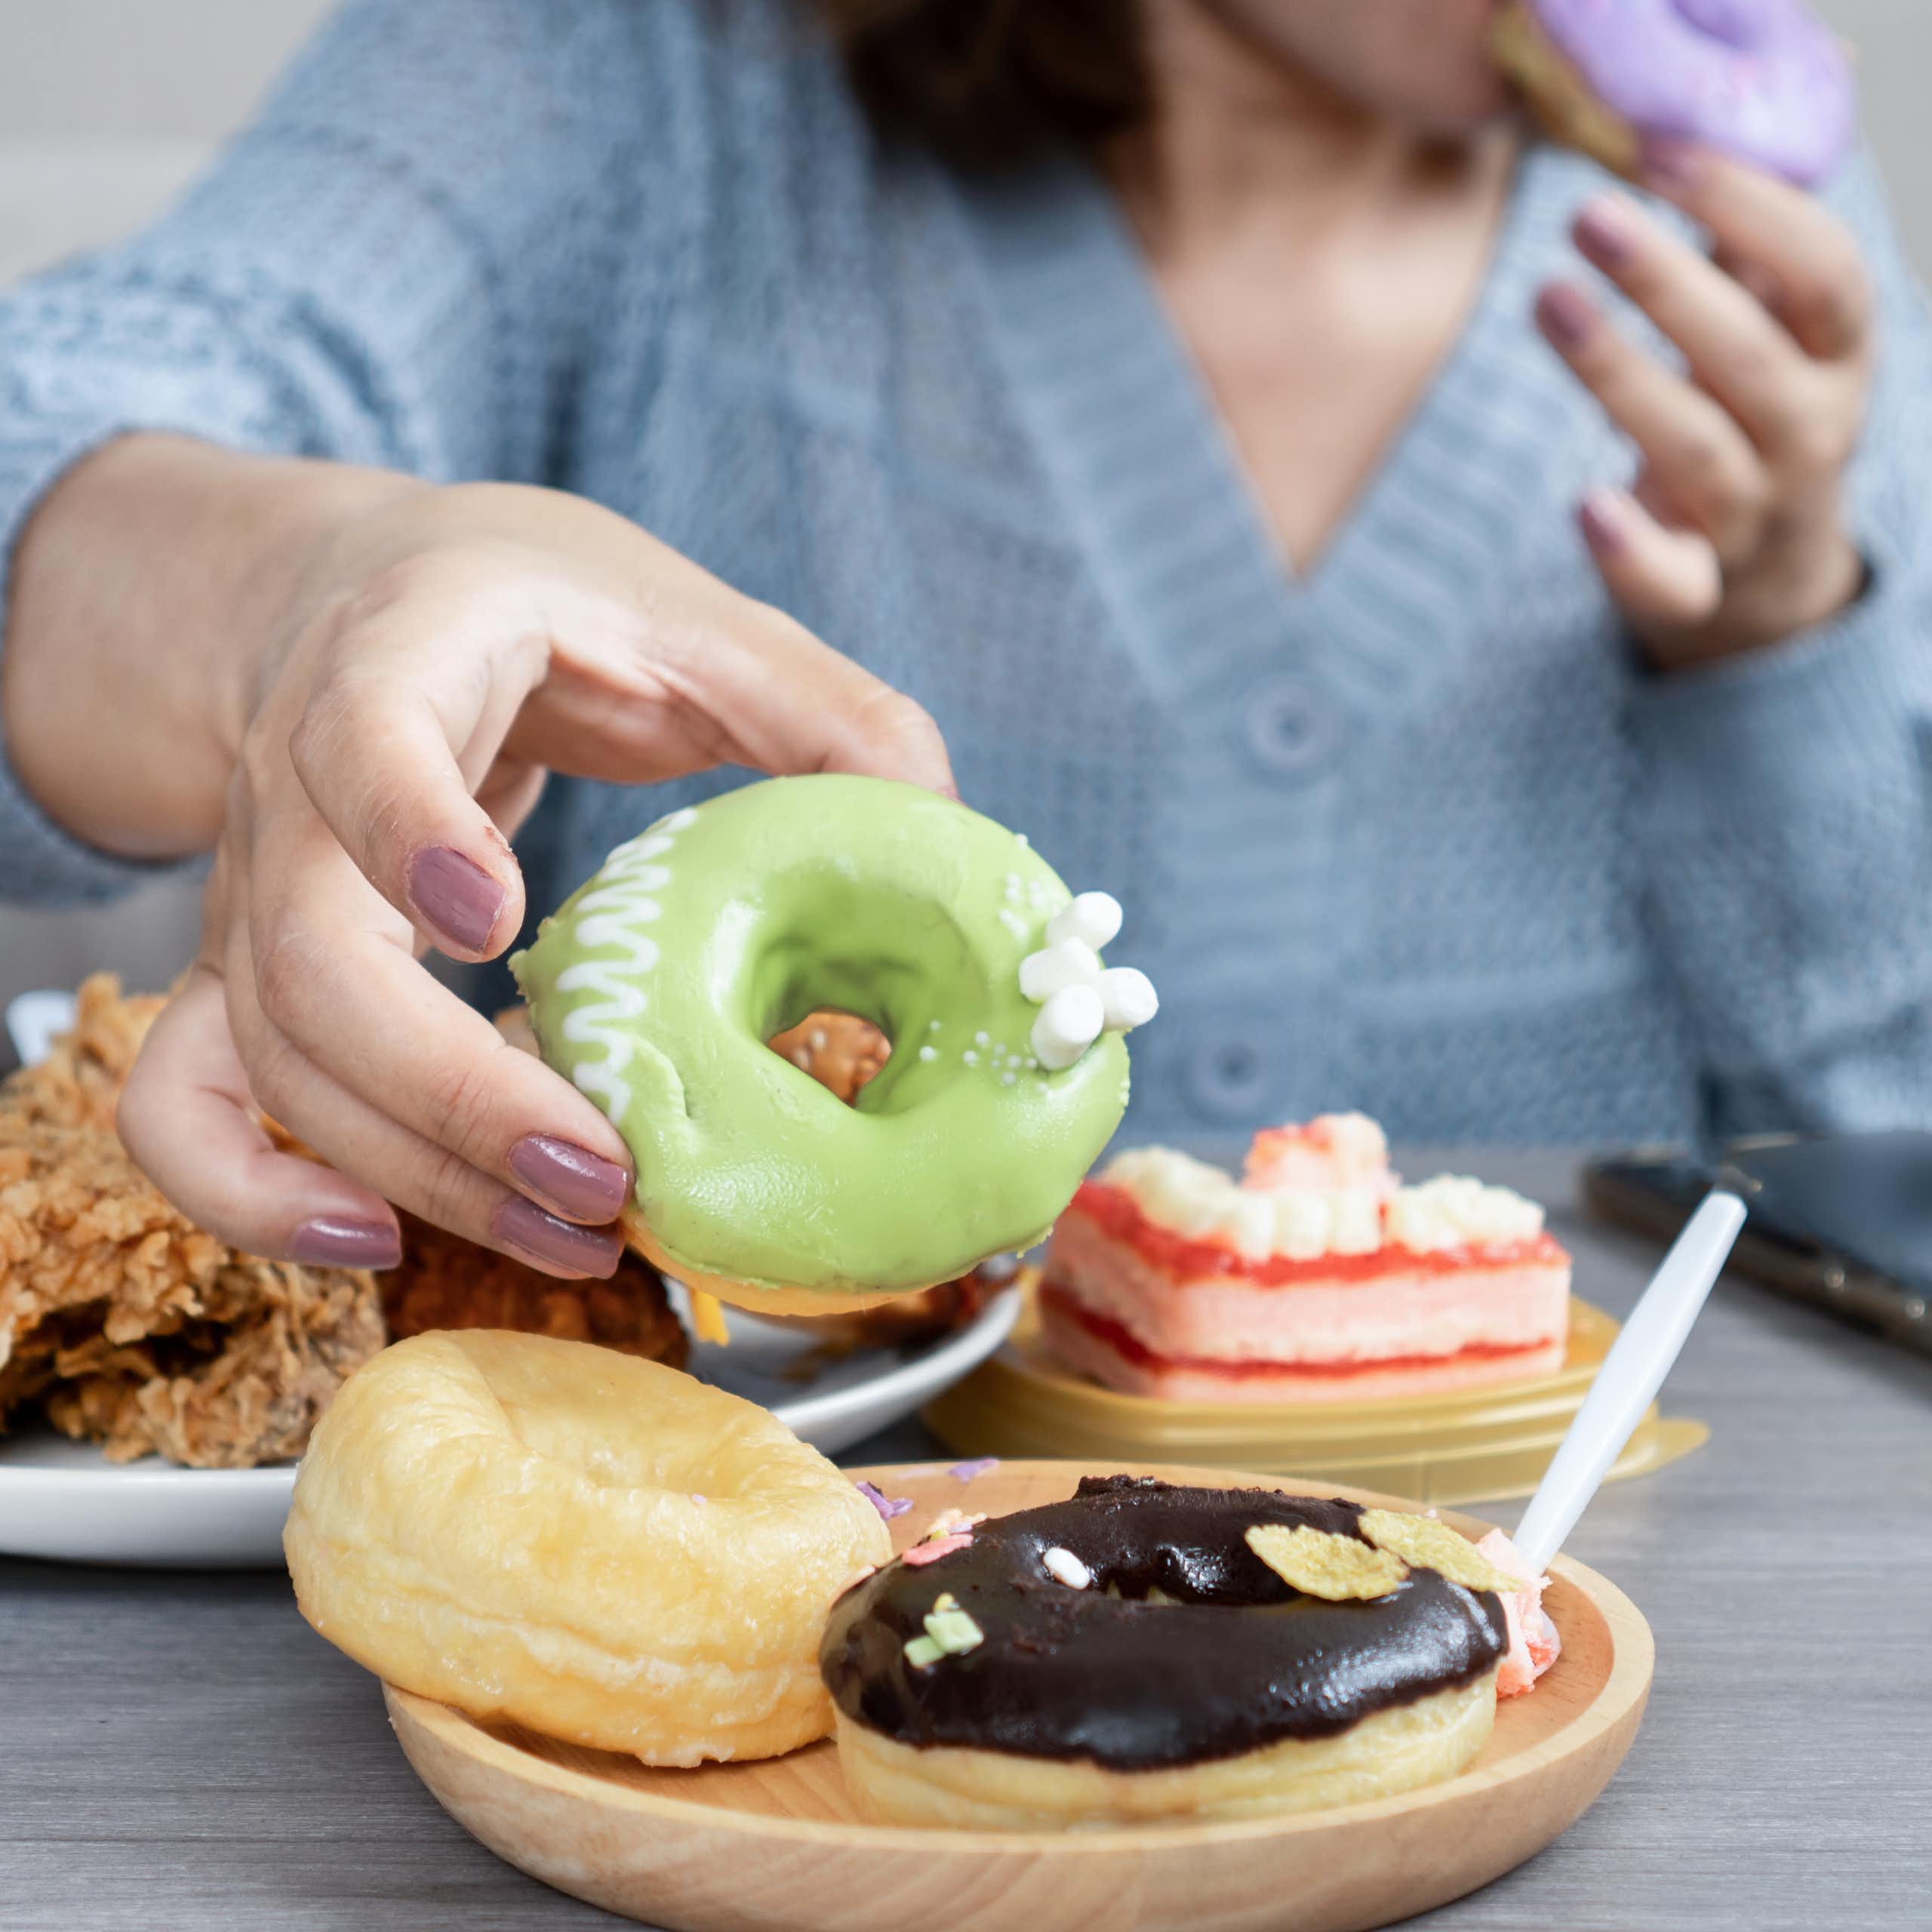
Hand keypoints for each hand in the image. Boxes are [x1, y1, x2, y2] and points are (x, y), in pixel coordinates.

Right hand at [114, 471, 951, 1276]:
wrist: (365, 592)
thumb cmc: (534, 602)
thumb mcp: (684, 615)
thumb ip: (820, 707)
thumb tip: (939, 825)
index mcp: (400, 655)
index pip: (359, 735)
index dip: (407, 827)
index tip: (493, 920)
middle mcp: (292, 786)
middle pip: (304, 958)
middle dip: (450, 1092)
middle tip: (605, 1173)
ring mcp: (248, 891)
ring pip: (268, 1057)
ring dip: (410, 1170)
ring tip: (573, 1233)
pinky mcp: (245, 974)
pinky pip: (187, 1103)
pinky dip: (257, 1191)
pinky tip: (379, 1237)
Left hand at [1534, 142, 1873, 667]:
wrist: (1770, 573)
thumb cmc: (1753, 415)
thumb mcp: (1774, 330)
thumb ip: (1747, 250)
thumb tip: (1694, 132)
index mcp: (1839, 356)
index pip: (1821, 273)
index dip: (1752, 208)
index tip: (1663, 155)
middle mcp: (1810, 434)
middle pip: (1748, 356)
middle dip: (1669, 282)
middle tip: (1588, 215)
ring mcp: (1754, 515)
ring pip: (1698, 450)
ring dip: (1621, 375)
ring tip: (1548, 300)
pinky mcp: (1698, 588)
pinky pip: (1673, 579)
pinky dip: (1629, 550)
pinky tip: (1584, 505)